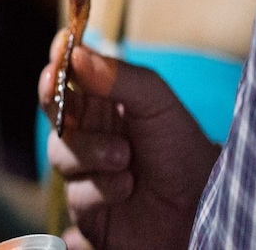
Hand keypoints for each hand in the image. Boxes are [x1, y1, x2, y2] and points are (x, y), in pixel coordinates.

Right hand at [38, 30, 219, 248]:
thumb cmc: (184, 151)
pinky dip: (101, 188)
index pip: (72, 73)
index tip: (60, 45)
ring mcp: (84, 168)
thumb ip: (119, 78)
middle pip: (53, 107)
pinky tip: (127, 188)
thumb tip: (76, 54)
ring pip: (59, 150)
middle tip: (53, 82)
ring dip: (91, 151)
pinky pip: (75, 191)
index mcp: (105, 101)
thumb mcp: (159, 104)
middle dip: (52, 95)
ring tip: (124, 158)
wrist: (203, 210)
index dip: (61, 58)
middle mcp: (90, 131)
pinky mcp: (84, 205)